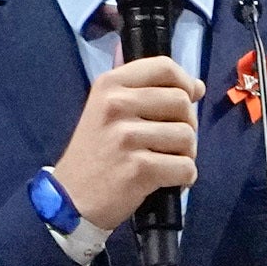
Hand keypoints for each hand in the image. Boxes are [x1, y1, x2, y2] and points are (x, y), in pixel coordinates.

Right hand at [46, 54, 202, 230]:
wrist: (70, 199)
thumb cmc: (95, 153)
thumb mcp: (105, 109)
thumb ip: (144, 92)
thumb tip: (196, 87)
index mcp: (109, 85)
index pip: (163, 67)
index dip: (185, 82)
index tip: (190, 97)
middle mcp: (116, 105)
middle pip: (181, 102)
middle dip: (187, 124)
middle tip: (172, 142)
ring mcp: (127, 137)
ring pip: (187, 136)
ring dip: (186, 154)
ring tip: (166, 163)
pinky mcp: (139, 168)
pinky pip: (185, 167)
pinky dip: (184, 178)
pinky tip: (167, 181)